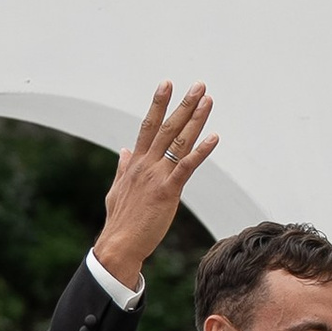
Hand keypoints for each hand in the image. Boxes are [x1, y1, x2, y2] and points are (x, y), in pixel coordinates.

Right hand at [93, 79, 218, 293]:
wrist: (118, 246)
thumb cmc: (120, 222)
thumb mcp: (117, 190)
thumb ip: (122, 168)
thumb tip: (124, 151)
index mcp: (135, 163)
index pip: (148, 126)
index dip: (159, 104)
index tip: (167, 84)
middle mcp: (146, 164)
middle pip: (167, 127)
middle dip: (184, 104)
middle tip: (199, 85)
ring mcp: (156, 176)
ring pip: (178, 141)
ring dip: (195, 119)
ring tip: (208, 100)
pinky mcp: (167, 192)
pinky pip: (186, 167)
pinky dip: (201, 151)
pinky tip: (214, 138)